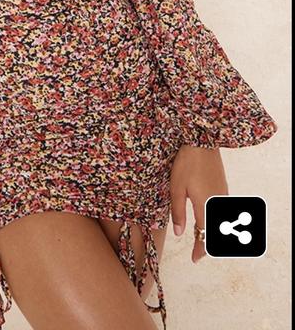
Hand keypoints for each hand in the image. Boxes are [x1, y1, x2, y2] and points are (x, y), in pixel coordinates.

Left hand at [170, 145, 228, 262]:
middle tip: (197, 253)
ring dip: (213, 234)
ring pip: (221, 223)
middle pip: (217, 233)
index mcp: (205, 206)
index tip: (194, 259)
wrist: (203, 140)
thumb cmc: (187, 162)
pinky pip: (223, 212)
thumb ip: (178, 211)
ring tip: (199, 238)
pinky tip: (207, 219)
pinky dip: (217, 222)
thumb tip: (180, 233)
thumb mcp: (176, 187)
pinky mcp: (223, 188)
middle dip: (207, 245)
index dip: (200, 250)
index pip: (205, 236)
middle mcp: (218, 204)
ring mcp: (223, 195)